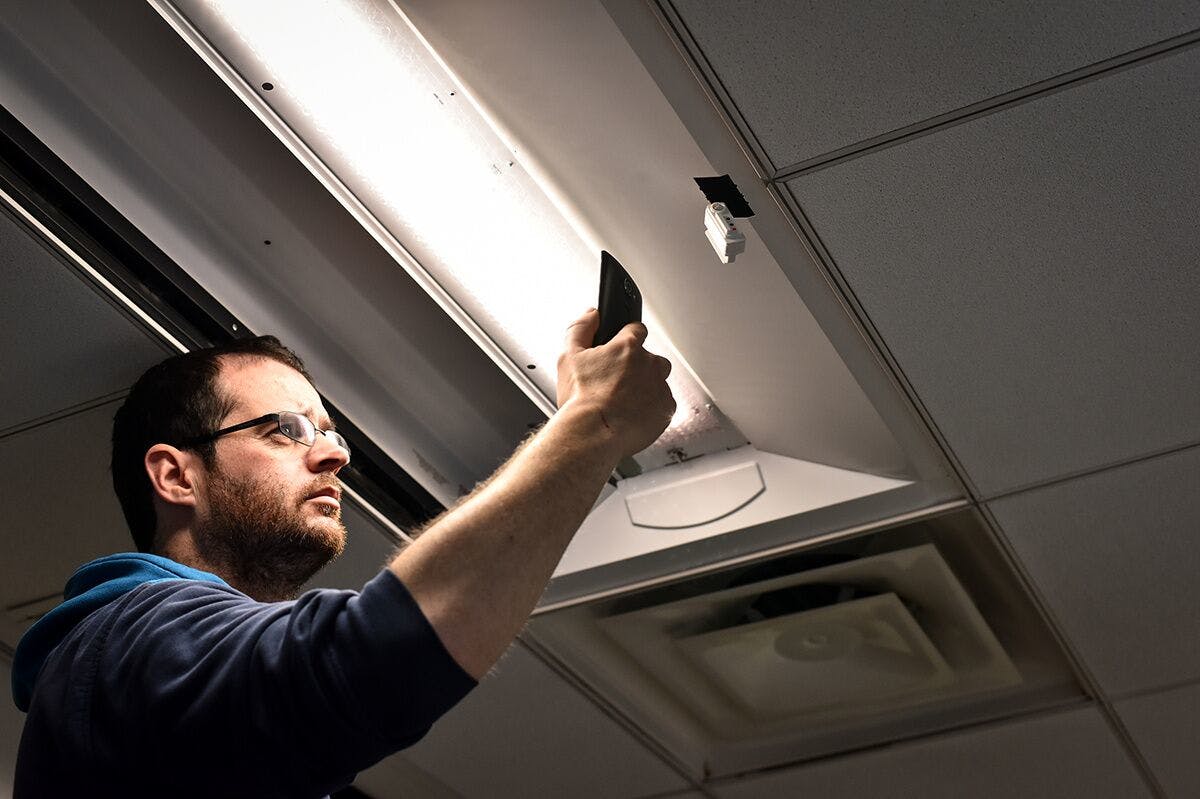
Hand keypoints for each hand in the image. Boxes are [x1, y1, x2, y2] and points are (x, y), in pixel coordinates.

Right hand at [555, 308, 675, 457]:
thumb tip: (592, 314)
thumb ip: (581, 328)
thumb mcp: (569, 356)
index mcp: (628, 347)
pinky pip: (663, 405)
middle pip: (650, 358)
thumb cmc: (581, 400)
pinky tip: (632, 416)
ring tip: (623, 403)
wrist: (593, 434)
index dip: (627, 339)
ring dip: (645, 388)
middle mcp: (649, 364)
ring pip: (657, 382)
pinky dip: (651, 409)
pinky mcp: (666, 410)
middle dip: (637, 367)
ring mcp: (660, 387)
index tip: (620, 351)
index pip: (637, 329)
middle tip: (617, 383)